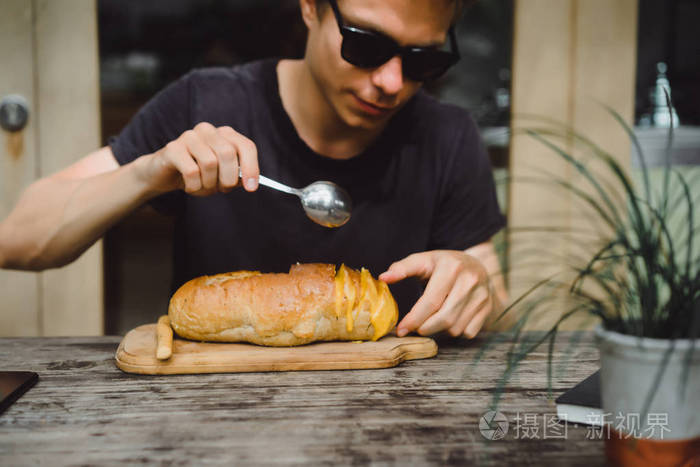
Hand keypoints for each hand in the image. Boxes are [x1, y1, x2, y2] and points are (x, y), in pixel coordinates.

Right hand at [135, 122, 258, 196]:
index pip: (246, 146)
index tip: (251, 188)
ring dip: (208, 184)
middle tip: (221, 189)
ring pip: (209, 163)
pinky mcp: (173, 148)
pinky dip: (194, 186)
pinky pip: (191, 171)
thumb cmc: (198, 174)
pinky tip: (190, 186)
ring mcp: (189, 136)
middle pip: (228, 154)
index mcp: (224, 134)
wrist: (164, 174)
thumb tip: (250, 182)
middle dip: (228, 178)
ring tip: (202, 187)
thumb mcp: (221, 176)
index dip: (251, 167)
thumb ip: (237, 176)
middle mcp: (208, 130)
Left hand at [379, 250, 494, 337]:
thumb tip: (383, 277)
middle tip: (414, 328)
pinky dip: (456, 331)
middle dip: (425, 328)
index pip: (431, 301)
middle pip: (444, 318)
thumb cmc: (443, 264)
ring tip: (432, 318)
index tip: (401, 329)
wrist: (475, 263)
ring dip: (439, 329)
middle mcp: (470, 281)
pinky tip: (450, 318)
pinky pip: (468, 332)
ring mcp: (482, 296)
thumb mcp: (423, 260)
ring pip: (456, 328)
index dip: (414, 318)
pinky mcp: (488, 308)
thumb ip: (402, 268)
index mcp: (451, 267)